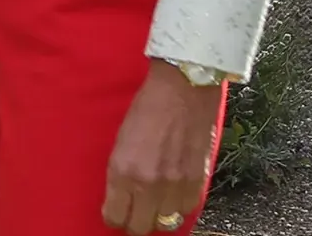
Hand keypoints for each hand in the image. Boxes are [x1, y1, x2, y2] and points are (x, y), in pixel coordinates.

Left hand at [100, 61, 222, 233]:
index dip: (113, 218)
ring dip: (159, 215)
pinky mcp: (198, 180)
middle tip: (134, 214)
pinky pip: (187, 208)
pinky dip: (180, 205)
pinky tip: (174, 193)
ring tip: (155, 203)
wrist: (181, 90)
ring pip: (166, 222)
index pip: (115, 216)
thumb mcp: (120, 142)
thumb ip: (122, 173)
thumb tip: (122, 197)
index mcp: (122, 171)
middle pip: (140, 227)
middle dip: (134, 223)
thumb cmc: (145, 109)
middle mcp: (148, 183)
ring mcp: (175, 184)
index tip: (114, 214)